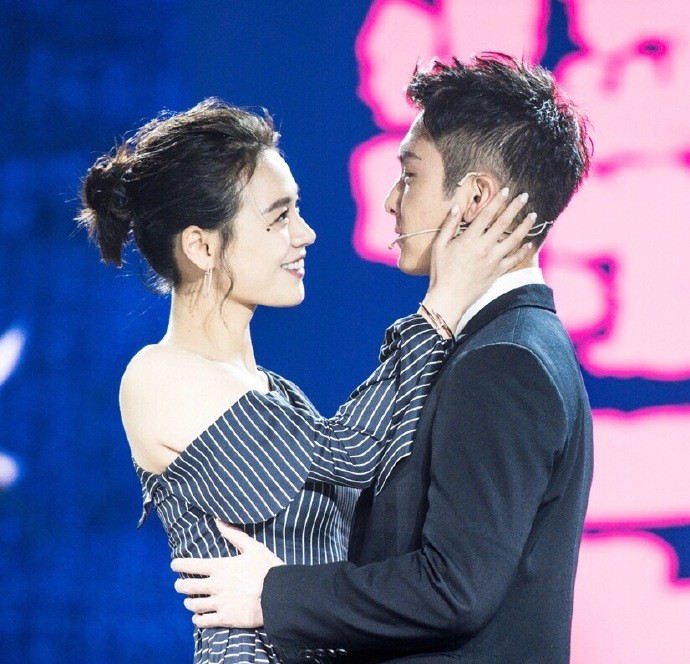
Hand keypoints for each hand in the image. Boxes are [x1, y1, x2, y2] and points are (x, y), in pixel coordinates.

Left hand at [170, 520, 284, 628]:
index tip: (174, 566)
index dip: (178, 565)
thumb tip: (218, 521)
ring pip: (193, 605)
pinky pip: (203, 621)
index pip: (190, 566)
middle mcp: (215, 585)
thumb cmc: (267, 569)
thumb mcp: (253, 547)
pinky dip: (197, 619)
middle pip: (187, 587)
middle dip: (180, 586)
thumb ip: (234, 535)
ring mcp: (218, 603)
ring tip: (189, 601)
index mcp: (219, 567)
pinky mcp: (225, 619)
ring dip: (189, 603)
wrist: (279, 595)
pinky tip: (198, 618)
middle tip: (179, 585)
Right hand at [422, 189, 534, 332]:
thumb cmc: (441, 272)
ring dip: (525, 226)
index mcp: (469, 239)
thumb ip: (449, 225)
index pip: (486, 215)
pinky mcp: (497, 272)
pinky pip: (514, 260)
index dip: (497, 201)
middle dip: (515, 208)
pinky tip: (529, 243)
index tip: (506, 190)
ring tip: (533, 216)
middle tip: (525, 196)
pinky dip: (523, 251)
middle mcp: (484, 247)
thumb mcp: (439, 246)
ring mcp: (493, 260)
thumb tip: (457, 207)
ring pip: (514, 239)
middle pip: (503, 223)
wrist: (449, 298)